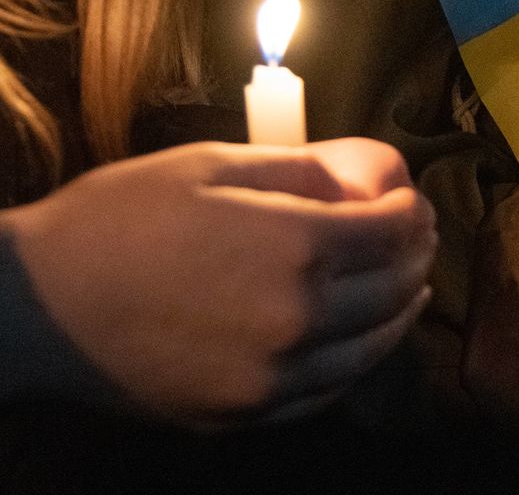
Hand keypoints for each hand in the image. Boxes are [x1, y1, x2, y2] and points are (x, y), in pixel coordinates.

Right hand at [1, 139, 435, 424]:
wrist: (36, 304)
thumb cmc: (120, 218)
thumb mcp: (213, 166)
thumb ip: (302, 173)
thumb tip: (364, 183)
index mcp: (295, 247)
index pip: (392, 230)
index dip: (411, 210)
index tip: (410, 199)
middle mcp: (299, 319)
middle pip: (392, 290)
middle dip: (415, 256)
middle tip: (418, 239)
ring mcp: (273, 377)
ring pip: (370, 349)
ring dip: (399, 313)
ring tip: (411, 289)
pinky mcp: (244, 414)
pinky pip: (325, 392)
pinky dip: (355, 362)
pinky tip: (360, 342)